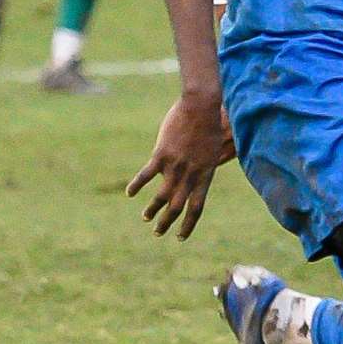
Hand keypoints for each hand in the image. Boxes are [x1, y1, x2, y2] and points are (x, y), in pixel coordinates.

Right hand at [126, 93, 233, 239]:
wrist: (201, 106)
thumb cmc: (209, 123)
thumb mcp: (212, 149)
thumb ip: (203, 165)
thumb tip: (196, 174)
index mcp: (205, 174)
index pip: (196, 207)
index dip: (188, 225)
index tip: (180, 237)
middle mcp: (190, 175)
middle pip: (177, 207)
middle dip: (167, 222)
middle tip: (158, 232)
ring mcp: (175, 166)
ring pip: (161, 196)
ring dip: (152, 210)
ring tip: (146, 218)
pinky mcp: (161, 155)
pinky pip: (146, 175)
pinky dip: (137, 185)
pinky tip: (130, 193)